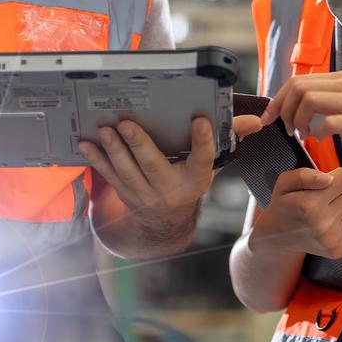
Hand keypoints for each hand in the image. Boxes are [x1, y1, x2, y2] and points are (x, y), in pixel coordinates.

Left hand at [78, 114, 259, 228]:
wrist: (166, 221)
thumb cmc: (189, 180)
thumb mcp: (212, 164)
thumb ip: (229, 138)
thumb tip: (256, 122)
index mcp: (196, 178)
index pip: (203, 158)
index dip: (203, 140)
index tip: (200, 119)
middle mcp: (171, 189)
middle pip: (154, 166)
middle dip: (139, 144)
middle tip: (127, 123)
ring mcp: (145, 195)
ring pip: (127, 172)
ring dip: (113, 151)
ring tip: (105, 129)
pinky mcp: (125, 194)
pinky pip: (109, 177)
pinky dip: (96, 160)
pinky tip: (86, 143)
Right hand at [250, 165, 341, 260]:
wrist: (277, 236)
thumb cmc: (285, 204)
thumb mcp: (285, 182)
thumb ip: (304, 175)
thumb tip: (329, 179)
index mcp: (309, 204)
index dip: (341, 175)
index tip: (331, 181)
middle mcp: (322, 224)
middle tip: (335, 194)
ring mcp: (332, 240)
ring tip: (340, 207)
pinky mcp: (339, 252)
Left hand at [263, 71, 341, 168]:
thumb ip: (330, 102)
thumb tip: (300, 106)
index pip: (297, 80)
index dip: (277, 100)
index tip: (269, 119)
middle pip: (299, 87)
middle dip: (283, 110)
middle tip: (286, 130)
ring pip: (310, 100)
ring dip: (297, 121)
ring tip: (302, 136)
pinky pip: (329, 121)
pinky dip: (318, 132)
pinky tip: (321, 140)